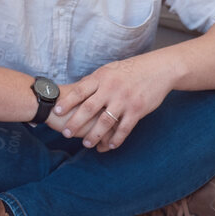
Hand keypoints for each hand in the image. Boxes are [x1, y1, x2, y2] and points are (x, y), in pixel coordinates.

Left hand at [50, 53, 175, 151]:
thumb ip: (94, 81)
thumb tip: (75, 90)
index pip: (80, 91)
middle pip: (89, 108)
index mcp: (102, 77)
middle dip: (76, 122)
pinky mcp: (137, 110)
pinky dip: (116, 139)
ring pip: (106, 122)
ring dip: (94, 135)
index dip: (67, 102)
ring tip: (86, 144)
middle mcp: (112, 88)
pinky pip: (124, 128)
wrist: (158, 69)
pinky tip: (109, 146)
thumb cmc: (130, 70)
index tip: (56, 111)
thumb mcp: (110, 70)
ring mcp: (125, 100)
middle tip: (66, 133)